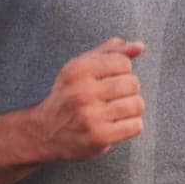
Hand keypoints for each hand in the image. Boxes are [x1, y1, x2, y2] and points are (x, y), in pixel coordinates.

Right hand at [31, 38, 145, 161]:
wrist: (45, 132)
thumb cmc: (69, 95)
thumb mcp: (82, 67)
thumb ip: (111, 52)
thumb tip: (139, 46)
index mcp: (78, 70)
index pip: (123, 63)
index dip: (122, 71)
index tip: (110, 79)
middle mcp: (82, 92)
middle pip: (132, 83)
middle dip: (129, 90)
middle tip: (114, 97)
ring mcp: (90, 116)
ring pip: (137, 105)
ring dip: (132, 109)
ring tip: (116, 111)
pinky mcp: (98, 137)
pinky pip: (135, 126)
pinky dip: (131, 126)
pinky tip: (117, 125)